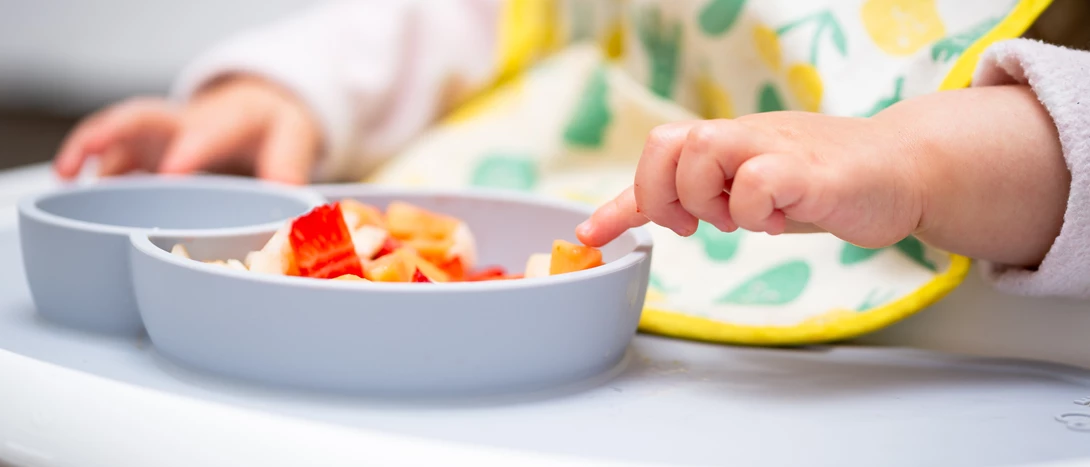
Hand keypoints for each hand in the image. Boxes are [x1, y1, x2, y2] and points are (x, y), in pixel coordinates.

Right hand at [53, 75, 321, 184]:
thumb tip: (288, 202)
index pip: (206, 134)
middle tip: (92, 153)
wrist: (260, 109)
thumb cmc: (273, 129)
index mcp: (227, 121)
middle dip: (116, 131)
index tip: (173, 172)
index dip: (190, 152)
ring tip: (64, 175)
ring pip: (119, 133)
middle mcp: (185, 123)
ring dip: (89, 149)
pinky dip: (89, 167)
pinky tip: (72, 188)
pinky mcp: (147, 147)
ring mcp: (161, 134)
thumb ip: (288, 171)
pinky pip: (113, 153)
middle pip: (146, 117)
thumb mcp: (293, 142)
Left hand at [578, 111, 924, 248]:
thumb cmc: (817, 183)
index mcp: (726, 141)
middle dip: (664, 194)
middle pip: (668, 142)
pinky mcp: (811, 171)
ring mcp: (777, 148)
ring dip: (706, 199)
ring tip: (738, 221)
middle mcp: (744, 136)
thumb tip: (618, 222)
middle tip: (692, 225)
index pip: (658, 148)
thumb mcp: (740, 191)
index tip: (597, 234)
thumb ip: (684, 200)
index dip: (624, 197)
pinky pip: (758, 179)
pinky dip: (755, 210)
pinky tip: (777, 221)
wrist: (901, 170)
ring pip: (703, 150)